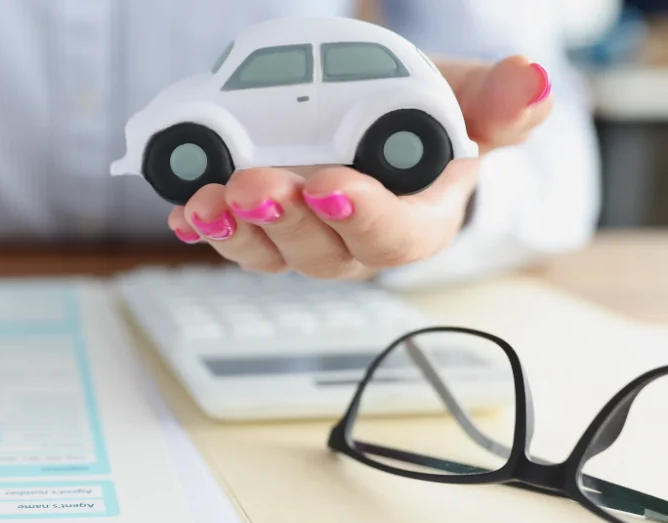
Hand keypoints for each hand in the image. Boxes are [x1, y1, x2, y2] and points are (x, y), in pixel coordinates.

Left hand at [168, 55, 553, 277]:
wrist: (373, 116)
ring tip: (210, 200)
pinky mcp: (262, 229)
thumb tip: (528, 80)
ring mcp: (304, 240)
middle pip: (321, 252)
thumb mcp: (464, 99)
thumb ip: (496, 100)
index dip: (364, 218)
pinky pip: (232, 238)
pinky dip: (205, 227)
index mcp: (415, 223)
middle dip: (285, 220)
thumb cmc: (422, 118)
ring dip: (236, 231)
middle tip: (256, 185)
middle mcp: (355, 243)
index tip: (331, 186)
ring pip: (269, 252)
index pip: (395, 237)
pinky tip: (184, 211)